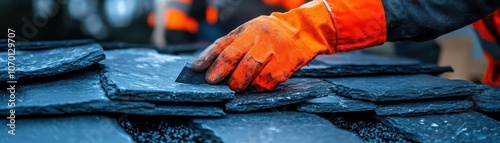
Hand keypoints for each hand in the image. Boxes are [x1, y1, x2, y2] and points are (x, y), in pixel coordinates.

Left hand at [191, 0, 336, 91]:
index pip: (223, 45)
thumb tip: (206, 63)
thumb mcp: (250, 30)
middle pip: (234, 59)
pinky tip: (255, 86)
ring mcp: (273, 53)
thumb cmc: (269, 34)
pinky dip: (257, 87)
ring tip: (234, 87)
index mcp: (248, 30)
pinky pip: (265, 82)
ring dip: (238, 83)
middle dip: (220, 73)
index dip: (208, 58)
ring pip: (248, 73)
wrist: (304, 32)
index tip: (195, 69)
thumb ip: (231, 44)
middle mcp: (259, 40)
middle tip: (212, 82)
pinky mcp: (284, 67)